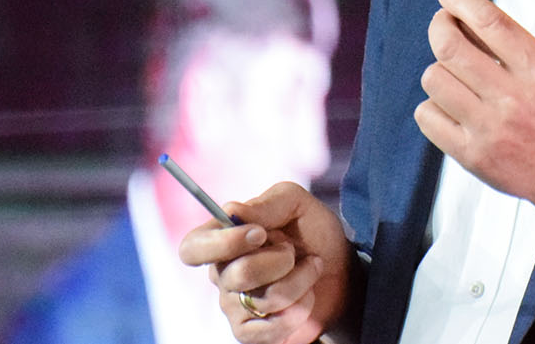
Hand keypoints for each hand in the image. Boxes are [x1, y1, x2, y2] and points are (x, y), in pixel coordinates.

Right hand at [178, 181, 351, 343]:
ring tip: (310, 269)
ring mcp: (234, 306)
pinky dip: (300, 309)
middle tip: (294, 251)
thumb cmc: (312, 232)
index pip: (192, 248)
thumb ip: (267, 203)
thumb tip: (232, 211)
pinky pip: (272, 328)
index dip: (222, 243)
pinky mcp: (252, 333)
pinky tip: (306, 297)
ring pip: (264, 299)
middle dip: (280, 260)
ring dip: (301, 280)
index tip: (260, 233)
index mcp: (221, 239)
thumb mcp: (297, 204)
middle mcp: (221, 275)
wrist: (341, 270)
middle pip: (237, 275)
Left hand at [414, 0, 534, 264]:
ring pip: (435, 79)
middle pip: (451, 47)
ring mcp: (489, 129)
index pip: (489, 22)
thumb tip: (472, 21)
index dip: (461, 1)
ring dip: (439, 68)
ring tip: (454, 73)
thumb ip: (517, 49)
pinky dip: (433, 105)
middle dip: (439, 26)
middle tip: (442, 24)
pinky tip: (450, 104)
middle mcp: (512, 98)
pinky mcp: (472, 156)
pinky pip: (428, 117)